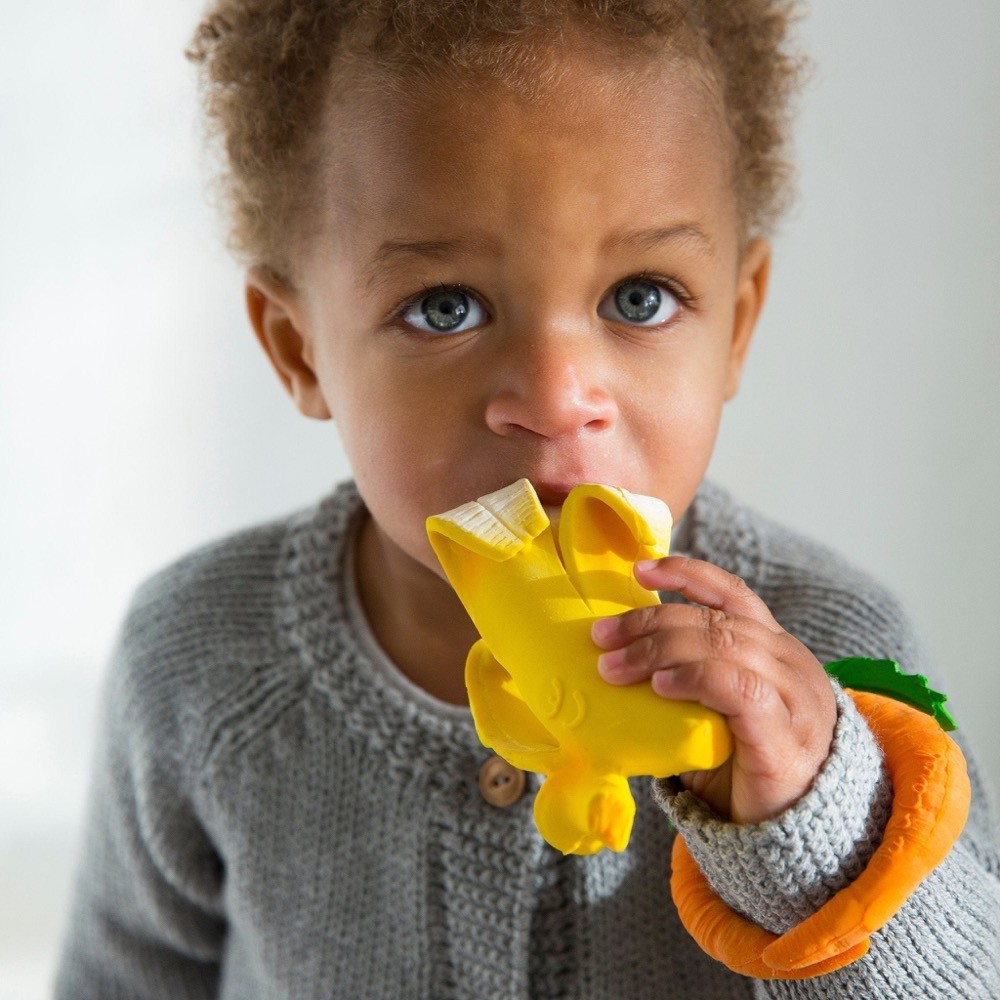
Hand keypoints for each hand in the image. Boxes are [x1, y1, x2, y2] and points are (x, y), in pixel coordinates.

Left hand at [590, 556, 836, 824]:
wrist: (788, 836)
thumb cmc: (741, 769)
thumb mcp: (711, 712)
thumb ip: (685, 679)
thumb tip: (615, 659)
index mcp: (772, 647)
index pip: (731, 593)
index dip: (686, 573)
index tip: (639, 571)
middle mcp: (788, 661)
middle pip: (714, 620)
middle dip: (650, 622)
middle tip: (602, 638)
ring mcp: (793, 695)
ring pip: (722, 645)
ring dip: (658, 649)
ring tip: (615, 666)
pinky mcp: (785, 732)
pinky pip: (737, 687)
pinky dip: (693, 678)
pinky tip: (661, 686)